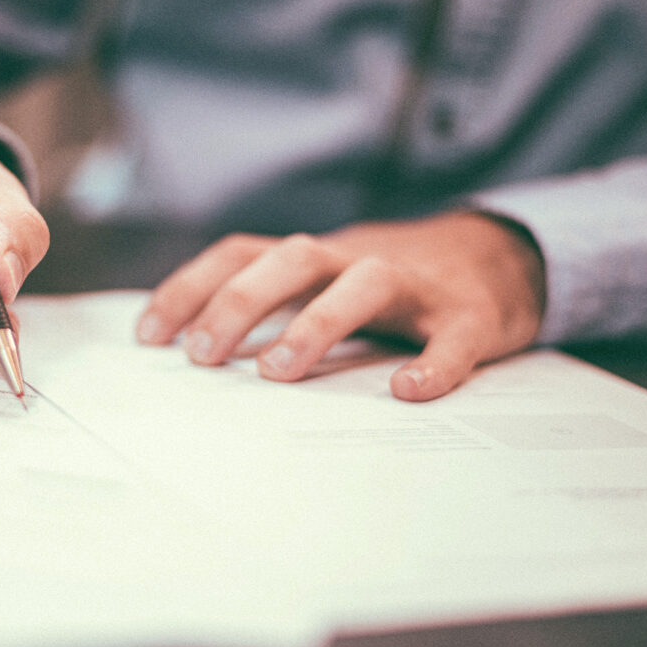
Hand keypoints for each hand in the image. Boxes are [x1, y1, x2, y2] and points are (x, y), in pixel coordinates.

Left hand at [136, 211, 545, 400]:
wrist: (498, 258)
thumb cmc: (389, 285)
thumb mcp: (324, 283)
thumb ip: (273, 306)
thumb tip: (195, 353)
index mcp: (315, 258)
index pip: (241, 254)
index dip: (191, 287)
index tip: (148, 336)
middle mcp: (356, 260)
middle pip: (292, 258)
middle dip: (240, 302)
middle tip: (202, 356)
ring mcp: (416, 286)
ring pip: (364, 283)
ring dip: (316, 322)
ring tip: (277, 373)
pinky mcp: (470, 316)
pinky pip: (453, 337)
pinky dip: (433, 363)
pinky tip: (408, 392)